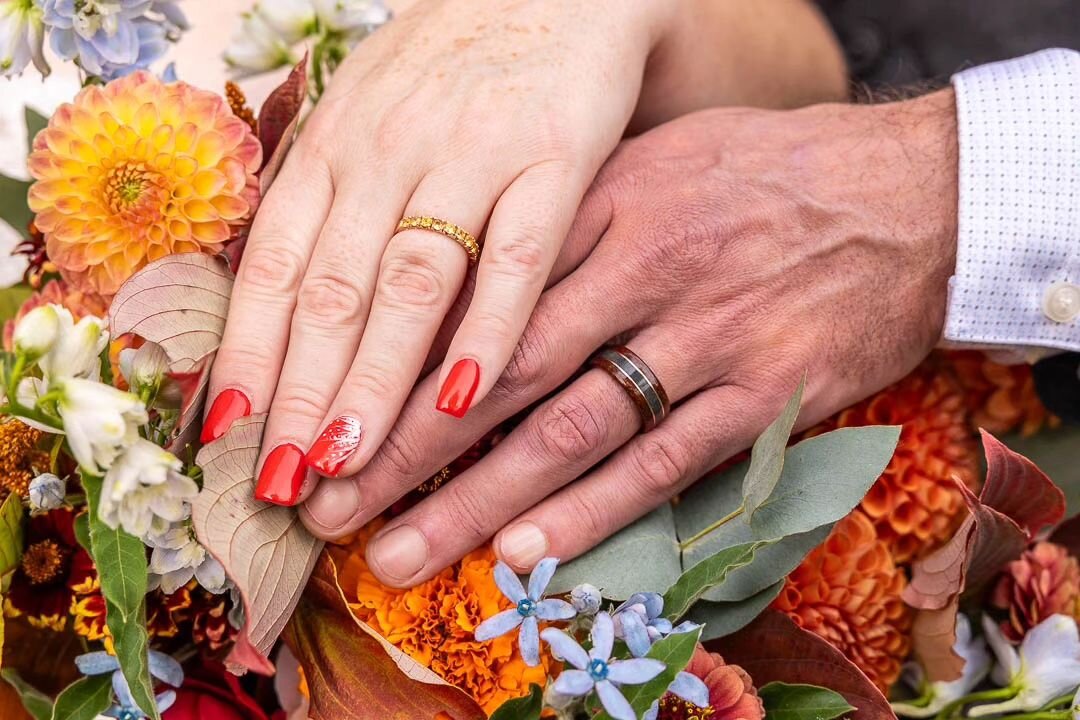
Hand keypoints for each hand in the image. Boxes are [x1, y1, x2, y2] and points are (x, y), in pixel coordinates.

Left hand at [202, 0, 846, 506]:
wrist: (910, 194)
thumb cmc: (771, 174)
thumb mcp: (657, 163)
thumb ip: (570, 219)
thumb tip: (479, 278)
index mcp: (604, 207)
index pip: (479, 298)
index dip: (397, 366)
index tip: (331, 418)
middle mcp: (644, 273)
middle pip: (501, 372)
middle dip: (408, 447)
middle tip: (331, 505)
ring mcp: (705, 337)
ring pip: (570, 430)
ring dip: (479, 498)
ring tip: (404, 551)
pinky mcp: (763, 393)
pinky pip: (663, 462)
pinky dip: (591, 510)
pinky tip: (525, 549)